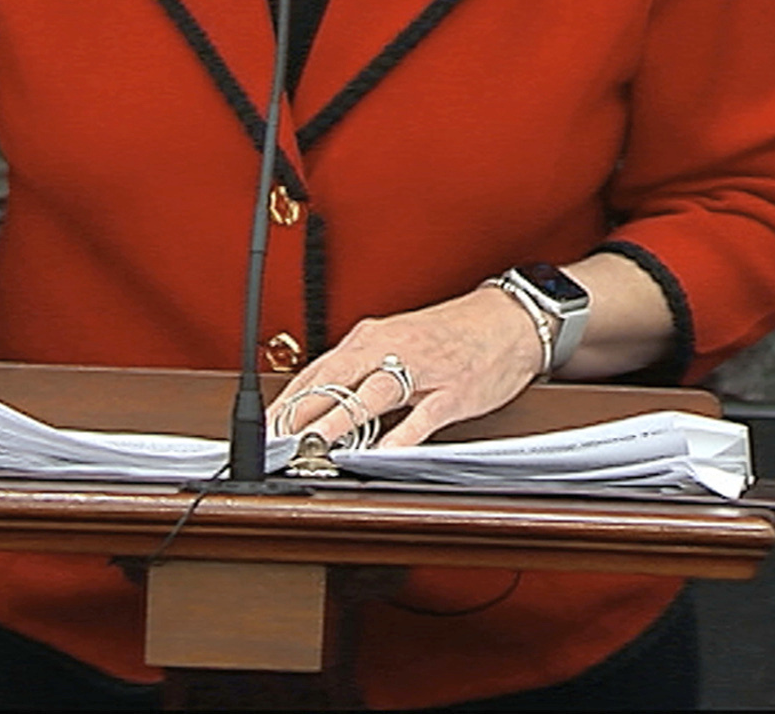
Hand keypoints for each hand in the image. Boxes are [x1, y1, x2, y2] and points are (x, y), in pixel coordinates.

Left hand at [269, 286, 545, 448]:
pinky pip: (423, 417)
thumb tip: (318, 400)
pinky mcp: (453, 392)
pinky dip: (401, 436)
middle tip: (277, 440)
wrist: (508, 320)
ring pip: (372, 395)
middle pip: (337, 380)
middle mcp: (391, 350)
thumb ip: (359, 369)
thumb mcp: (395, 342)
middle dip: (303, 412)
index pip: (318, 371)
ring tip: (314, 445)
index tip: (266, 428)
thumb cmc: (448, 334)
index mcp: (372, 338)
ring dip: (340, 421)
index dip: (288, 401)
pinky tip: (382, 454)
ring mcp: (422, 372)